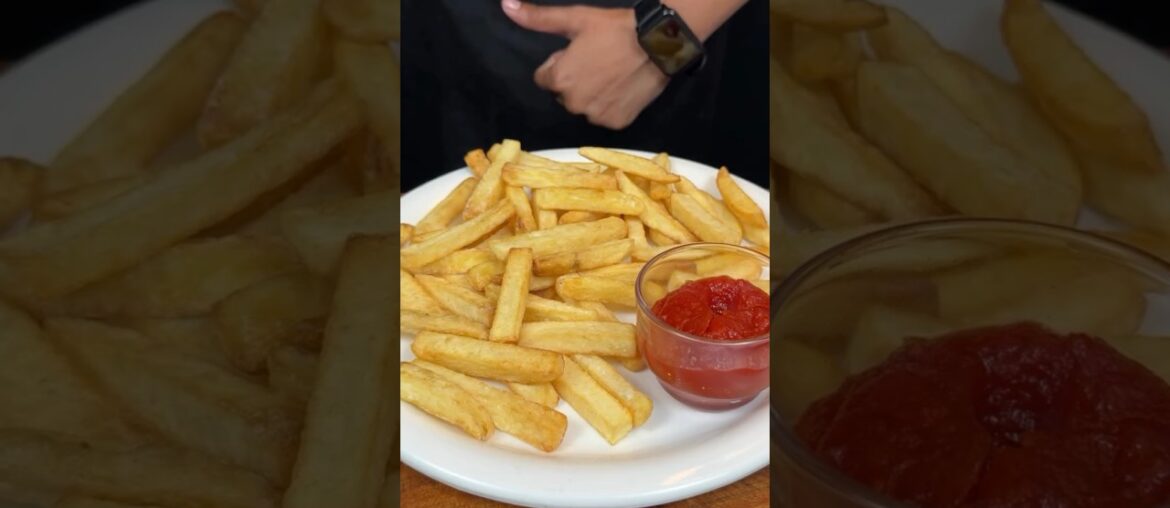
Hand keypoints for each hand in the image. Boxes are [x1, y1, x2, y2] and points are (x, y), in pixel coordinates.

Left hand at [502, 0, 668, 129]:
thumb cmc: (613, 29)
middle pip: (564, 94)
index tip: (580, 52)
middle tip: (598, 61)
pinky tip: (623, 87)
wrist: (658, 43)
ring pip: (585, 106)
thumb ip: (538, 18)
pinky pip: (606, 115)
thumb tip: (505, 5)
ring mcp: (596, 115)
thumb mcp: (574, 18)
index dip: (560, 63)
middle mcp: (574, 103)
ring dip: (592, 94)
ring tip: (612, 73)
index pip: (545, 78)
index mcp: (559, 79)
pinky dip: (611, 104)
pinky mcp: (617, 123)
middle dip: (575, 80)